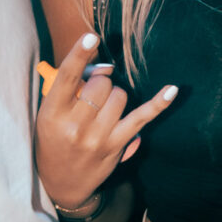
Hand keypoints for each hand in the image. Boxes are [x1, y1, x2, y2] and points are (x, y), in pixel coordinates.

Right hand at [35, 31, 175, 213]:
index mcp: (52, 113)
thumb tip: (106, 69)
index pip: (67, 78)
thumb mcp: (49, 114)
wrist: (61, 183)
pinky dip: (158, 104)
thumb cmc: (53, 139)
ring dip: (115, 95)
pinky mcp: (117, 145)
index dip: (80, 55)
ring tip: (101, 110)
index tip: (91, 37)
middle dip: (100, 82)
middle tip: (90, 95)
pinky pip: (141, 118)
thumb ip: (70, 89)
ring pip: (120, 95)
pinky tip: (172, 90)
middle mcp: (75, 126)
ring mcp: (98, 137)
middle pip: (101, 84)